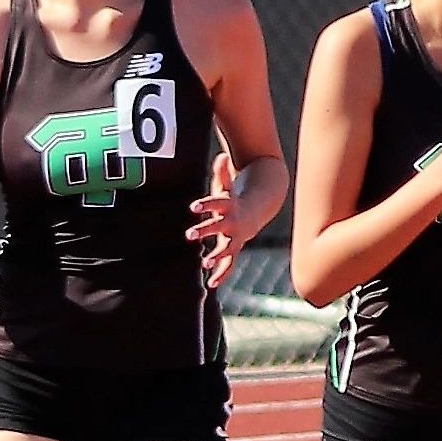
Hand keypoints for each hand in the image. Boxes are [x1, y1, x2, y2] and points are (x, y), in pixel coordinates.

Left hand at [187, 154, 252, 288]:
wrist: (253, 214)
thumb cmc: (232, 200)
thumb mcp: (227, 186)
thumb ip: (222, 173)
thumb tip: (222, 156)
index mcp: (228, 206)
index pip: (215, 203)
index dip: (205, 204)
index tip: (193, 207)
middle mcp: (231, 223)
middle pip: (217, 227)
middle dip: (205, 231)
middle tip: (189, 235)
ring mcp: (234, 238)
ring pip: (225, 248)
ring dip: (216, 256)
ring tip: (205, 263)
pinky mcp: (233, 250)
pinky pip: (228, 264)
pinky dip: (221, 274)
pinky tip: (212, 285)